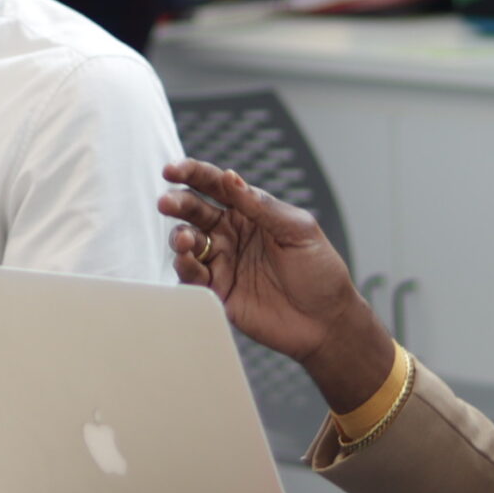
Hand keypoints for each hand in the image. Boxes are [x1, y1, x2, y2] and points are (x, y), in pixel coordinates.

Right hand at [158, 158, 394, 409]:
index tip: (172, 170)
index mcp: (251, 212)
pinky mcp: (217, 291)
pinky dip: (184, 266)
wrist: (326, 322)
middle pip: (194, 211)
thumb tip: (230, 177)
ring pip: (187, 242)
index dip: (192, 174)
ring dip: (179, 237)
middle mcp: (232, 234)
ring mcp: (223, 261)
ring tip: (182, 239)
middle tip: (166, 203)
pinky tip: (187, 261)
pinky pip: (192, 275)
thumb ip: (260, 205)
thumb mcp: (298, 229)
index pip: (216, 185)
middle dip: (177, 203)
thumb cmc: (320, 272)